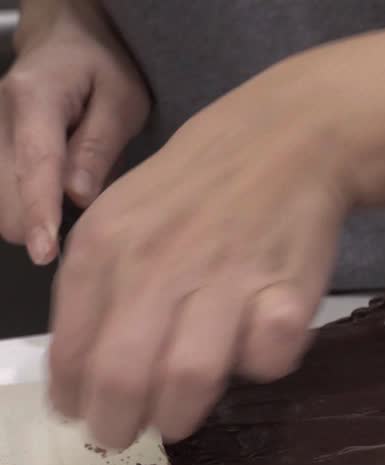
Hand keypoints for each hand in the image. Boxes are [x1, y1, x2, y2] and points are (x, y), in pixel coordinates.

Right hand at [0, 3, 148, 263]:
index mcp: (35, 99)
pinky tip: (50, 195)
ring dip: (31, 215)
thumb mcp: (122, 100)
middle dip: (40, 222)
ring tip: (69, 196)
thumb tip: (79, 196)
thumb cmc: (100, 68)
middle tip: (84, 217)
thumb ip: (99, 147)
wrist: (62, 40)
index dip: (40, 213)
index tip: (44, 252)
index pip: (35, 166)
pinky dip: (23, 204)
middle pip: (5, 195)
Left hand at [46, 67, 348, 447]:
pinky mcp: (286, 293)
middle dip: (118, 425)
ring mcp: (224, 280)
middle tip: (124, 435)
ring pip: (190, 380)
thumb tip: (79, 377)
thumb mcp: (120, 218)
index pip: (72, 353)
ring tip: (178, 418)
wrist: (284, 141)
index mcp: (105, 250)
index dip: (75, 400)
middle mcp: (158, 266)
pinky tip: (251, 353)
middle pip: (123, 378)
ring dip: (179, 415)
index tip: (86, 414)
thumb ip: (95, 288)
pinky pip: (267, 361)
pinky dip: (258, 369)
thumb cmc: (194, 189)